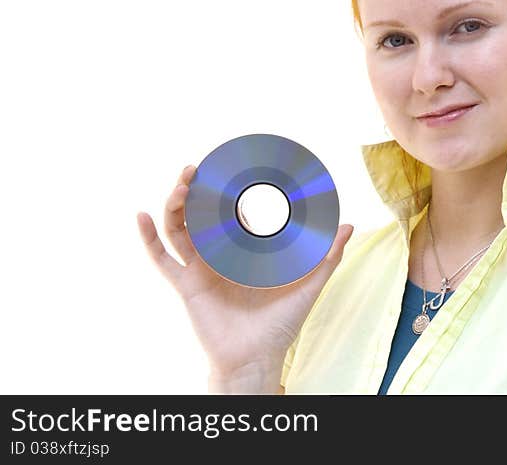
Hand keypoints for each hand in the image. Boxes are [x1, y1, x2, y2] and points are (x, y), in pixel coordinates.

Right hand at [136, 164, 353, 380]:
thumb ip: (328, 257)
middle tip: (196, 168)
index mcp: (244, 252)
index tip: (226, 165)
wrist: (257, 359)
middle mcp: (218, 256)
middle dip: (195, 189)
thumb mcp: (309, 285)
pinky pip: (161, 260)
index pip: (232, 212)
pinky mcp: (186, 285)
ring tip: (180, 184)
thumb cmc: (280, 326)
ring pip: (178, 229)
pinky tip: (141, 215)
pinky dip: (147, 238)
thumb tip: (348, 226)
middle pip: (199, 215)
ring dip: (175, 205)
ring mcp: (199, 269)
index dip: (226, 189)